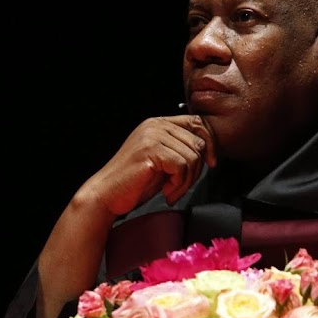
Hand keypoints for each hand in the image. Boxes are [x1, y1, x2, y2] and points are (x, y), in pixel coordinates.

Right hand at [82, 114, 216, 216]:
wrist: (107, 194)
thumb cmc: (134, 182)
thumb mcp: (162, 161)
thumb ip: (180, 150)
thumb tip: (208, 151)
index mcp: (158, 124)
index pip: (197, 123)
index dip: (210, 143)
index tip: (211, 163)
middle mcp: (155, 125)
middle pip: (198, 142)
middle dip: (196, 170)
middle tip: (180, 186)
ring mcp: (152, 136)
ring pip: (192, 156)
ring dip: (186, 181)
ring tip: (170, 191)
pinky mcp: (150, 150)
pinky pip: (181, 166)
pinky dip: (178, 184)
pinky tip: (166, 191)